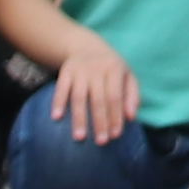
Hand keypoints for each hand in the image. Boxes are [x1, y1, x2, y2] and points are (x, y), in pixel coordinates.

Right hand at [47, 30, 137, 144]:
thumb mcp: (127, 76)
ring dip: (79, 118)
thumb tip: (132, 117)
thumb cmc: (111, 68)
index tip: (115, 136)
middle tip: (101, 142)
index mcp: (114, 69)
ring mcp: (79, 70)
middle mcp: (97, 69)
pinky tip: (56, 118)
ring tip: (80, 138)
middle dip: (100, 122)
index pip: (115, 97)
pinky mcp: (65, 71)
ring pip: (78, 97)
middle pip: (98, 99)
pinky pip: (61, 88)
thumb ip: (133, 96)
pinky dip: (57, 103)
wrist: (87, 46)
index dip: (116, 116)